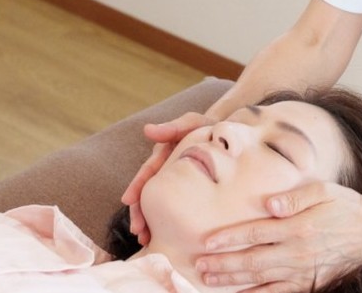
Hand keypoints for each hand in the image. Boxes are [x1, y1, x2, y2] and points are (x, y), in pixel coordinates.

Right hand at [121, 111, 214, 243]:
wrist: (234, 135)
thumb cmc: (212, 128)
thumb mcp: (195, 124)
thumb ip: (174, 127)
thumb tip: (147, 130)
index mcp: (166, 153)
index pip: (149, 170)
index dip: (138, 185)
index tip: (128, 200)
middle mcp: (167, 168)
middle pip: (149, 191)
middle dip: (140, 211)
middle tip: (137, 229)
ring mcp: (177, 180)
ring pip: (159, 201)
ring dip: (149, 220)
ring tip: (144, 238)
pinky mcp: (188, 190)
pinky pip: (176, 206)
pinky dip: (167, 219)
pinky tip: (162, 234)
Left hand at [196, 182, 361, 290]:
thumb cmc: (346, 206)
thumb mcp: (325, 190)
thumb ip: (297, 197)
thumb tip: (270, 204)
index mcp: (299, 227)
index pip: (257, 233)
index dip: (230, 238)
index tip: (208, 241)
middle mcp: (298, 252)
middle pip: (252, 260)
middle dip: (223, 263)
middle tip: (199, 265)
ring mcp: (302, 271)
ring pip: (260, 279)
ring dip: (233, 280)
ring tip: (209, 279)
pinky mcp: (309, 282)